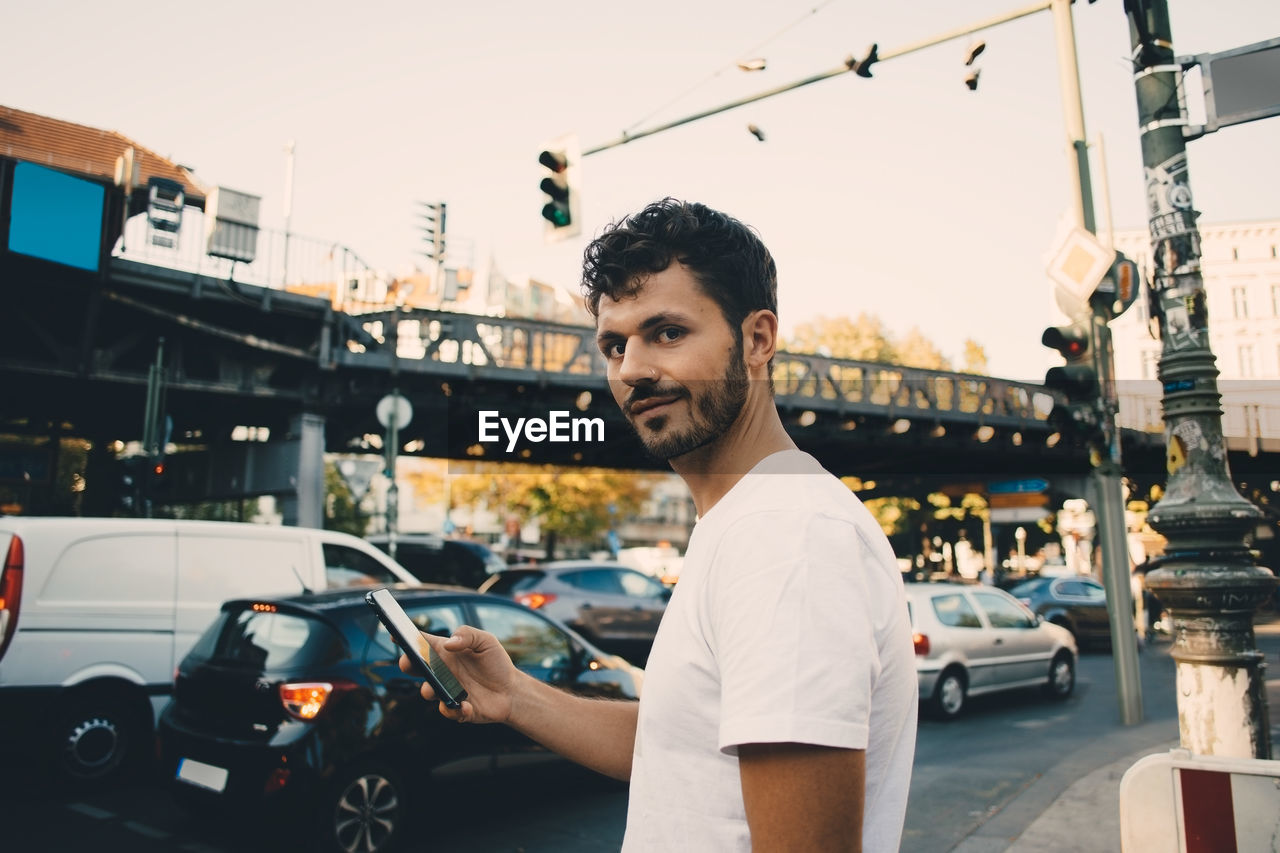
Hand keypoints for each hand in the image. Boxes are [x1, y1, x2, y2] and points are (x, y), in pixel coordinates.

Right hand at [399, 625, 516, 723]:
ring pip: (427, 691)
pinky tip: (465, 705)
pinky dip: (453, 709)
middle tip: (407, 662)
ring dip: (428, 690)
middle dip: (407, 664)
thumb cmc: (496, 663)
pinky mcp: (456, 709)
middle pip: (416, 667)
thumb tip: (448, 644)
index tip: (395, 633)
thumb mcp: (486, 641)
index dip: (406, 637)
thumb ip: (467, 634)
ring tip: (435, 688)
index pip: (422, 642)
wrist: (512, 691)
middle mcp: (442, 671)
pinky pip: (447, 710)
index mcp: (446, 652)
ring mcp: (446, 690)